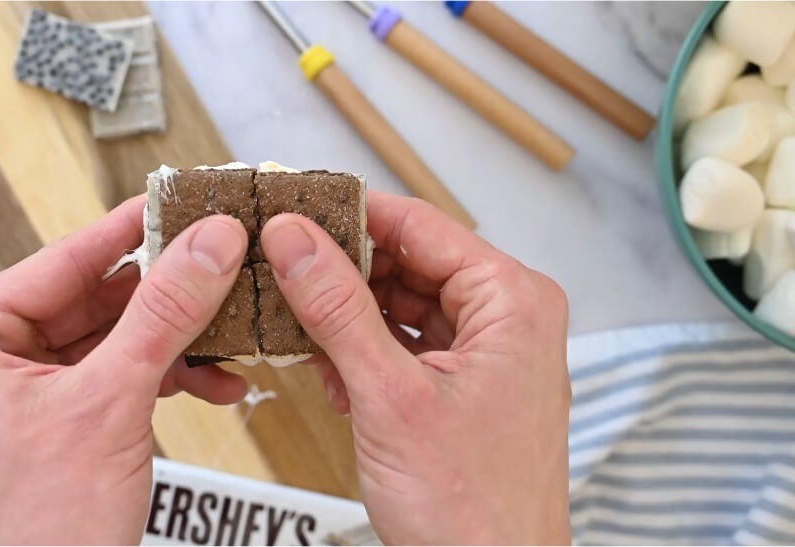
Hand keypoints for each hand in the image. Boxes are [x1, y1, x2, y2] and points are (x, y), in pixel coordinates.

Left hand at [0, 197, 249, 543]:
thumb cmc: (34, 534)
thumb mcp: (109, 404)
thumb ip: (163, 314)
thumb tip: (206, 244)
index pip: (62, 261)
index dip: (132, 230)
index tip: (184, 203)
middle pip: (95, 300)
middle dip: (168, 296)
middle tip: (223, 266)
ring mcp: (21, 394)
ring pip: (114, 340)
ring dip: (176, 342)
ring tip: (228, 330)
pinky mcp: (56, 422)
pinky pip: (116, 378)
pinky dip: (165, 378)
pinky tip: (213, 381)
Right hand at [260, 192, 571, 544]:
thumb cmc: (474, 511)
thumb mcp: (391, 397)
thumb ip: (339, 310)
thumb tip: (295, 241)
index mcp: (512, 301)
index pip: (420, 226)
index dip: (351, 215)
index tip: (293, 208)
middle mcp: (507, 317)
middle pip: (409, 262)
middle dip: (344, 274)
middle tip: (281, 270)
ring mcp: (486, 353)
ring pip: (402, 304)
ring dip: (349, 318)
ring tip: (300, 327)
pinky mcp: (463, 385)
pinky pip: (406, 344)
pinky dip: (365, 353)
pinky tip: (332, 372)